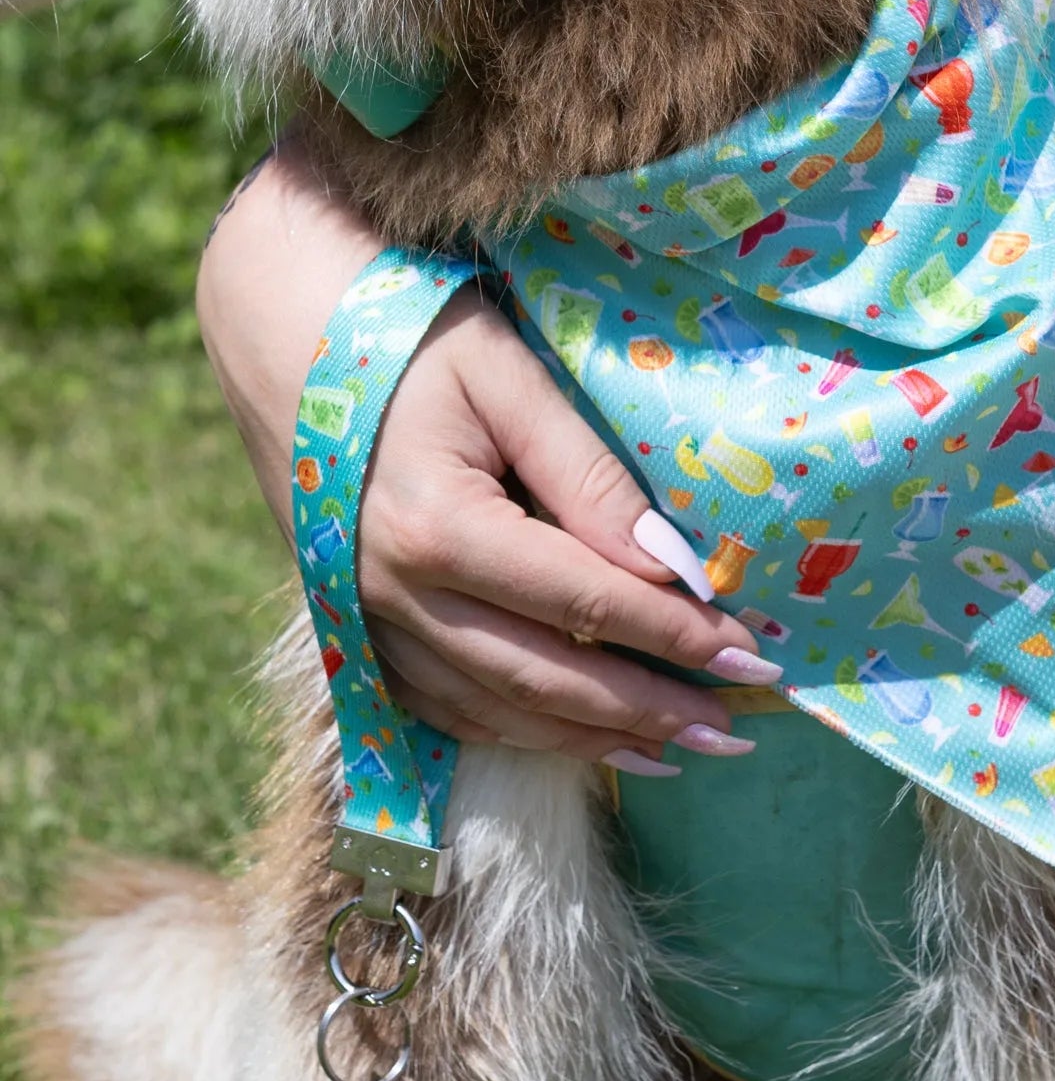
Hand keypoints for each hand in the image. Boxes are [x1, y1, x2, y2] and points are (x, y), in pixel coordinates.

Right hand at [197, 138, 776, 771]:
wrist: (278, 330)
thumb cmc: (409, 334)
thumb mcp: (509, 379)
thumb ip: (588, 476)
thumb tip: (676, 569)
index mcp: (436, 527)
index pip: (586, 602)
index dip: (675, 635)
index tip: (750, 653)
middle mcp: (392, 595)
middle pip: (546, 681)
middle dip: (651, 710)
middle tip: (738, 725)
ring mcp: (364, 624)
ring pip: (497, 713)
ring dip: (596, 739)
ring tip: (683, 750)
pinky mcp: (354, 632)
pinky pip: (447, 709)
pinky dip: (523, 735)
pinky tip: (586, 740)